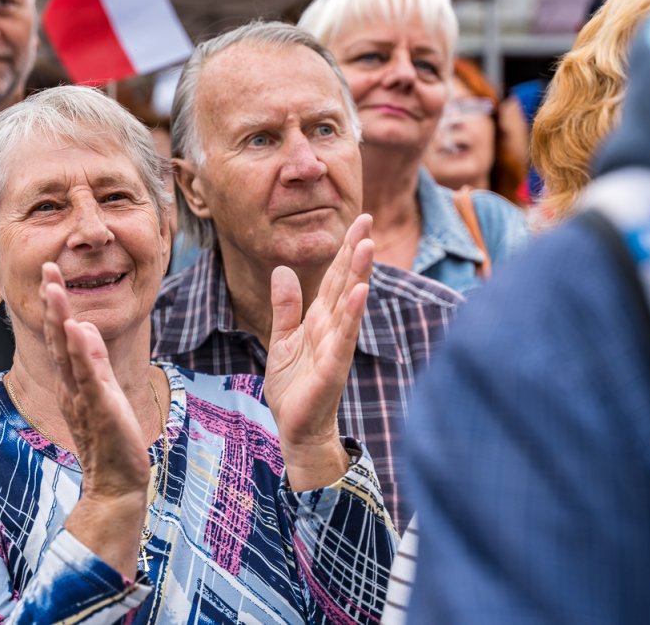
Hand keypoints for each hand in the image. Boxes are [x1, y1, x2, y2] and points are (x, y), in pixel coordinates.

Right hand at [39, 263, 148, 574]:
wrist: (115, 483)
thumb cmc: (110, 439)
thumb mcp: (101, 392)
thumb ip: (92, 361)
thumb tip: (81, 326)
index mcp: (73, 382)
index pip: (61, 337)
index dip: (56, 306)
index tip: (51, 275)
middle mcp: (72, 386)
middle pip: (59, 339)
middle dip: (53, 303)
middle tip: (47, 270)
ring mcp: (84, 397)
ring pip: (69, 354)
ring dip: (62, 319)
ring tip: (56, 289)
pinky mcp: (101, 409)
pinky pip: (90, 378)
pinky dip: (82, 354)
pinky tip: (78, 330)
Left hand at [264, 215, 373, 490]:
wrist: (296, 429)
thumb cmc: (294, 387)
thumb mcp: (281, 339)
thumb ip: (285, 307)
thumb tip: (283, 270)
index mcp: (320, 320)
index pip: (335, 278)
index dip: (344, 250)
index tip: (358, 221)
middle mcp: (333, 329)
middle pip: (345, 283)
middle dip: (355, 252)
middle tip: (367, 220)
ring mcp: (335, 347)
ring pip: (348, 305)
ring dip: (358, 275)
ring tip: (367, 246)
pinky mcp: (332, 368)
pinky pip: (343, 338)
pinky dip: (352, 315)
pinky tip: (360, 293)